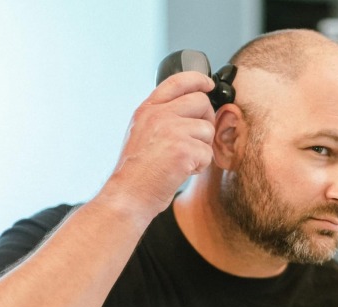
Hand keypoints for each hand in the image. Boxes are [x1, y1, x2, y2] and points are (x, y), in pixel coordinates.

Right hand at [97, 71, 215, 215]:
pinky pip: (207, 152)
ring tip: (181, 160)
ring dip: (201, 147)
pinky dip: (199, 166)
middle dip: (205, 120)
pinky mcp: (184, 149)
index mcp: (147, 110)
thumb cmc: (136, 172)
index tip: (208, 85)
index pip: (178, 81)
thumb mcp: (140, 133)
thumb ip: (161, 117)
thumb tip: (193, 109)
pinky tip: (181, 171)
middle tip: (194, 139)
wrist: (128, 195)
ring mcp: (171, 130)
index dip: (198, 80)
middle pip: (201, 101)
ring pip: (207, 129)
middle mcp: (158, 115)